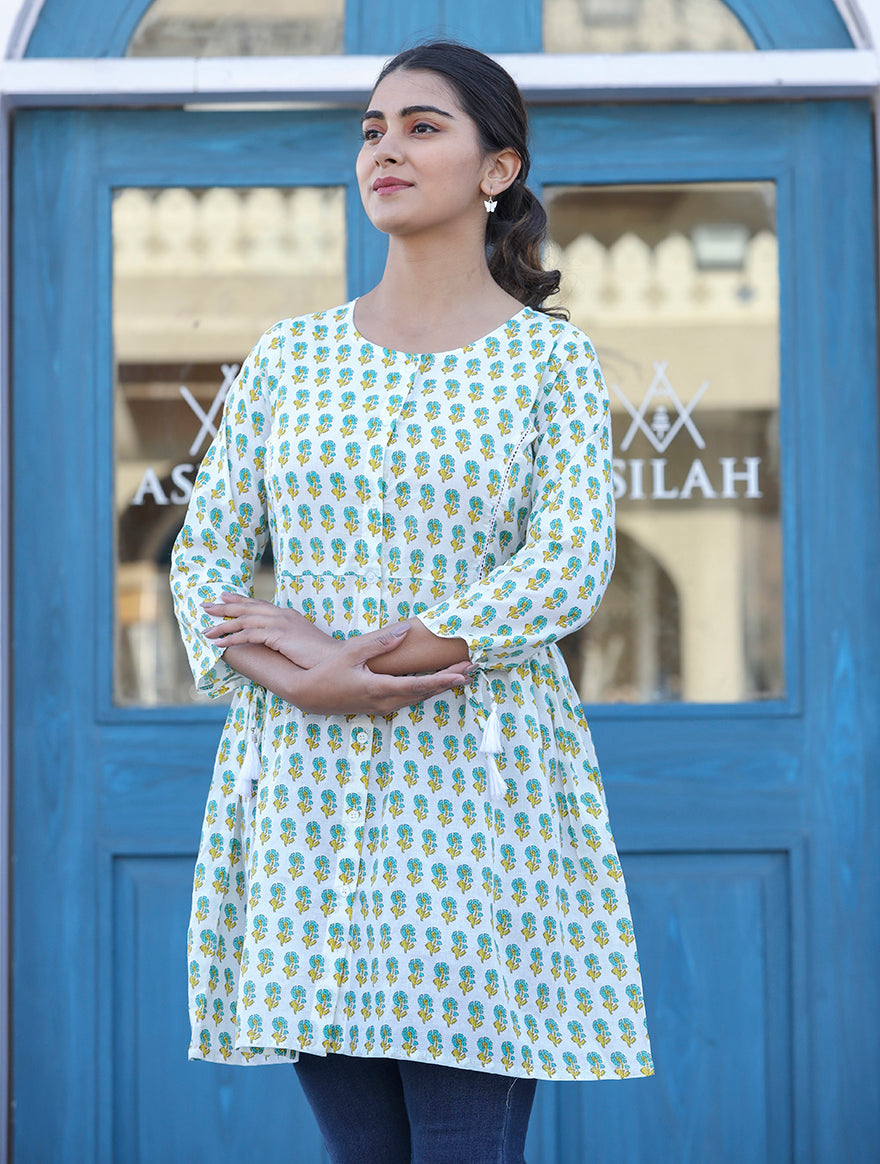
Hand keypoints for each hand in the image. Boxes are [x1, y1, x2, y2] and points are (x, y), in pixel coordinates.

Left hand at [202, 592, 340, 668]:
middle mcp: (281, 614)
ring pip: (244, 621)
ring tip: (206, 631)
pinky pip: (249, 635)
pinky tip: (220, 644)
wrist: (334, 659)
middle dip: (224, 607)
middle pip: (247, 608)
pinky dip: (232, 638)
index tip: (223, 596)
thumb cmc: (320, 656)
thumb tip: (275, 641)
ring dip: (223, 626)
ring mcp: (280, 623)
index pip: (258, 604)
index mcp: (287, 614)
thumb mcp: (301, 641)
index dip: (240, 600)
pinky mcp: (278, 635)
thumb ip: (287, 636)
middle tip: (206, 607)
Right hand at [287, 625, 475, 714]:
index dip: (442, 680)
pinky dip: (426, 691)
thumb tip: (405, 630)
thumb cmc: (327, 672)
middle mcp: (384, 702)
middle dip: (450, 681)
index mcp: (378, 689)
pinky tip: (437, 683)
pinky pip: (409, 699)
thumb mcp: (351, 653)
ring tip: (462, 675)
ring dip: (440, 687)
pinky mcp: (380, 707)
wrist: (308, 695)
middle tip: (472, 668)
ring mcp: (383, 707)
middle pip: (424, 694)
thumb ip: (379, 643)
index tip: (462, 674)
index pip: (418, 686)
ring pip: (418, 699)